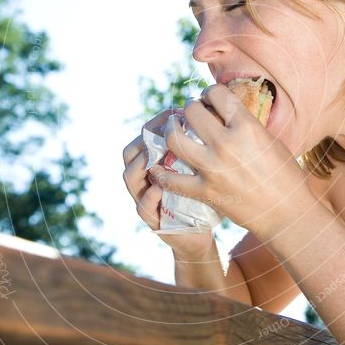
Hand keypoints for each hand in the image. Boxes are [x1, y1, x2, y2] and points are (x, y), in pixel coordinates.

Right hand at [122, 108, 213, 258]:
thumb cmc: (203, 195)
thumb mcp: (201, 167)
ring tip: (155, 156)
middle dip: (146, 138)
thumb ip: (199, 146)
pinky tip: (159, 189)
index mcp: (155, 162)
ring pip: (129, 177)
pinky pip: (143, 207)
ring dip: (142, 164)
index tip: (175, 112)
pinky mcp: (152, 220)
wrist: (200, 232)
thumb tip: (215, 114)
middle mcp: (145, 179)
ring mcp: (144, 199)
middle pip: (130, 152)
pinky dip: (150, 197)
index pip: (144, 135)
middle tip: (167, 130)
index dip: (157, 122)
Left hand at [148, 84, 314, 239]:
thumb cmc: (287, 175)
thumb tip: (228, 113)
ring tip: (173, 129)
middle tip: (191, 112)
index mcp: (246, 126)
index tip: (209, 98)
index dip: (210, 92)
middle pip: (192, 111)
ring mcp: (212, 168)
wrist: (287, 213)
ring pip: (174, 139)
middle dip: (190, 107)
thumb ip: (247, 125)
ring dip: (171, 130)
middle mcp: (226, 143)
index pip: (217, 94)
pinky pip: (172, 180)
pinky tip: (157, 168)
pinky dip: (161, 174)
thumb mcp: (271, 140)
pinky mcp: (205, 191)